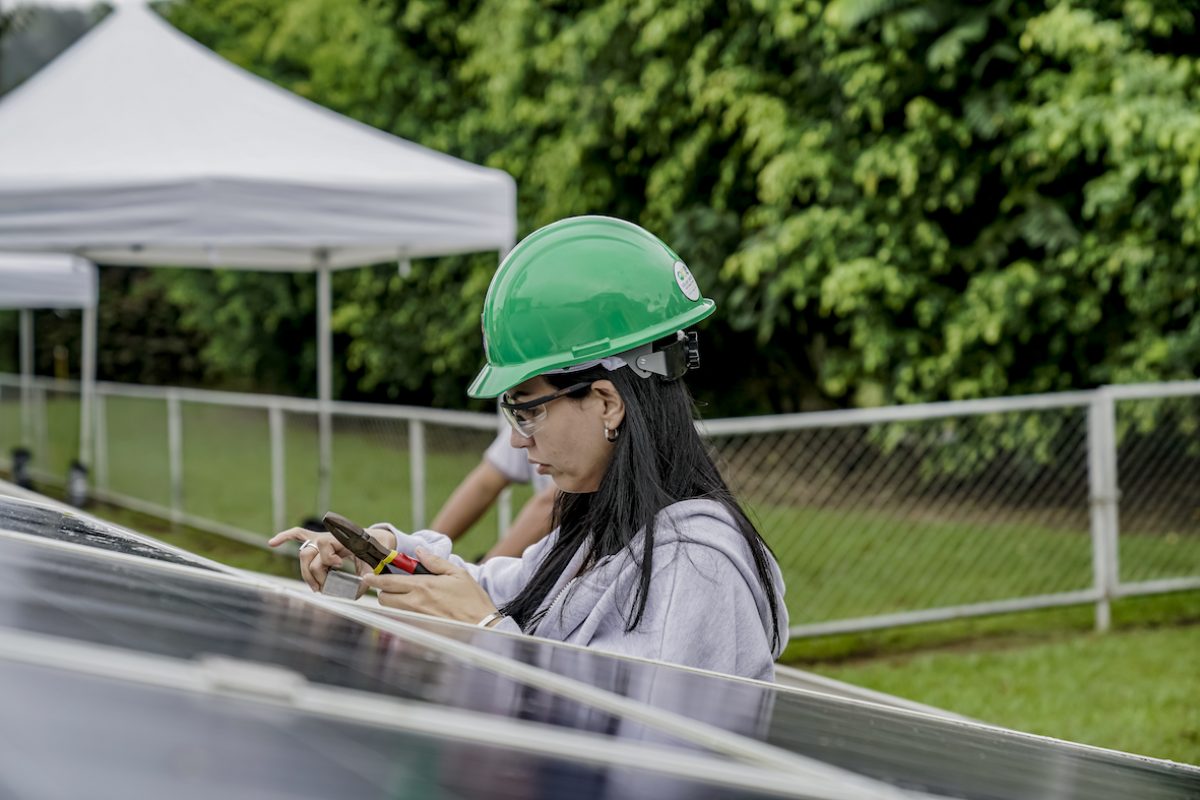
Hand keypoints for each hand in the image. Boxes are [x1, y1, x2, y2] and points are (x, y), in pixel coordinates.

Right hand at [267, 527, 375, 591]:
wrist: (376, 539)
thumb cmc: (374, 552)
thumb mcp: (373, 565)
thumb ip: (366, 580)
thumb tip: (354, 595)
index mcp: (342, 539)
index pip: (324, 546)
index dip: (328, 559)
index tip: (339, 565)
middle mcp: (329, 537)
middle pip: (309, 554)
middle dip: (314, 574)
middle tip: (324, 588)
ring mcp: (322, 538)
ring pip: (303, 553)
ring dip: (305, 573)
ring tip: (315, 587)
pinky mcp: (318, 539)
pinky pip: (298, 534)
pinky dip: (285, 537)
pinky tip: (272, 543)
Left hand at [362, 547, 496, 623]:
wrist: (482, 625)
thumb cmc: (472, 599)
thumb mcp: (457, 573)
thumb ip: (435, 561)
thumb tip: (419, 551)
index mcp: (423, 586)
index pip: (389, 582)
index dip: (374, 579)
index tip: (367, 576)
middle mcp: (415, 603)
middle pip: (384, 598)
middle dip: (384, 591)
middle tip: (394, 586)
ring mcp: (416, 618)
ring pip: (391, 610)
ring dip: (393, 602)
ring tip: (407, 597)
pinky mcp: (420, 629)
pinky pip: (402, 620)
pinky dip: (403, 614)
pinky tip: (416, 610)